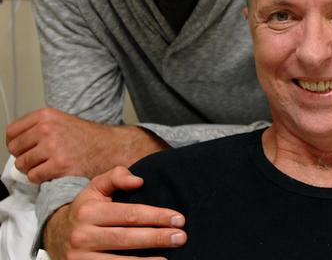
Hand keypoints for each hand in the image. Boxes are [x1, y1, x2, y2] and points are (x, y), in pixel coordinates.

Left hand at [6, 108, 167, 182]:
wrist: (111, 148)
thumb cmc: (87, 137)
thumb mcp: (62, 121)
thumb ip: (38, 127)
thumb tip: (13, 141)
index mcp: (46, 115)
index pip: (12, 132)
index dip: (17, 143)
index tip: (26, 148)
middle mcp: (47, 129)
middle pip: (15, 149)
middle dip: (25, 156)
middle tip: (42, 158)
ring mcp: (52, 147)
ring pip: (23, 165)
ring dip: (34, 169)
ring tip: (50, 164)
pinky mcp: (58, 165)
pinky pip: (34, 177)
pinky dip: (43, 178)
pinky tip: (56, 172)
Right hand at [44, 166, 185, 258]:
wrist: (54, 235)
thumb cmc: (86, 209)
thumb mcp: (96, 187)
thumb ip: (116, 176)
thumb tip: (139, 181)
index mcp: (89, 212)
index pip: (130, 214)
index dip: (157, 216)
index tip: (179, 218)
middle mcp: (83, 236)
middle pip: (128, 239)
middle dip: (157, 238)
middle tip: (181, 237)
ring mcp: (80, 258)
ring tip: (169, 257)